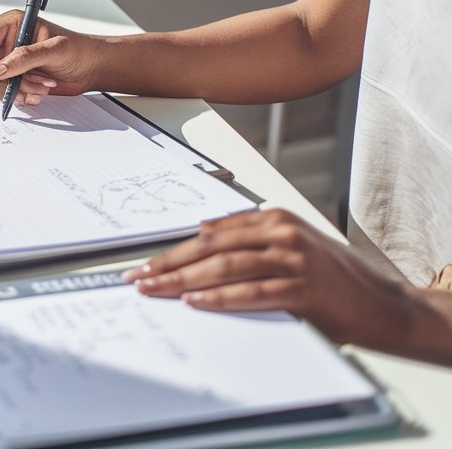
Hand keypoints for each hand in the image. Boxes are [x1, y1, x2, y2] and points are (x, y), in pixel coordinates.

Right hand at [0, 12, 105, 104]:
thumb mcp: (53, 50)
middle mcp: (7, 42)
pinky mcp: (16, 77)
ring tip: (40, 87)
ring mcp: (10, 61)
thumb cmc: (79, 50)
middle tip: (24, 85)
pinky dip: (19, 96)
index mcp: (11, 24)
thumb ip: (23, 59)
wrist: (93, 68)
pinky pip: (4, 92)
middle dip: (3, 80)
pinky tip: (38, 92)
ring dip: (15, 90)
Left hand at [122, 208, 407, 345]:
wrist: (383, 304)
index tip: (145, 264)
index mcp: (272, 218)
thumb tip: (201, 241)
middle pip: (211, 247)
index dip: (173, 250)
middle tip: (139, 278)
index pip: (210, 234)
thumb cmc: (331, 278)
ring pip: (225, 266)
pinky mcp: (303, 286)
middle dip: (169, 264)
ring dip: (185, 280)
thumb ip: (249, 243)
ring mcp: (292, 257)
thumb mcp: (288, 248)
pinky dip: (220, 297)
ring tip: (157, 291)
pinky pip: (252, 291)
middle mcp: (280, 231)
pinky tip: (196, 302)